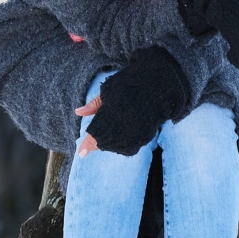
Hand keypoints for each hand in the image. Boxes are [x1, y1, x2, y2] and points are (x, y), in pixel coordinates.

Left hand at [72, 46, 190, 157]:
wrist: (160, 84)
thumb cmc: (130, 84)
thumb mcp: (109, 89)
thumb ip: (94, 104)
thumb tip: (77, 112)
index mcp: (112, 110)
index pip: (97, 132)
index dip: (89, 144)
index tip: (81, 154)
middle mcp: (125, 123)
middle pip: (107, 142)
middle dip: (98, 144)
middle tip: (90, 146)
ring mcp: (137, 130)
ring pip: (119, 146)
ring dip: (110, 145)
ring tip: (107, 138)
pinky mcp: (147, 134)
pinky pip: (132, 146)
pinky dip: (123, 145)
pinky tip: (120, 139)